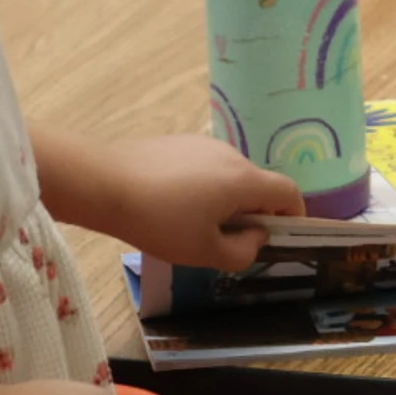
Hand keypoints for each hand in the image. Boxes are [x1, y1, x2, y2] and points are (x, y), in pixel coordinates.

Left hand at [91, 134, 305, 270]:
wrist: (102, 182)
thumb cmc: (159, 221)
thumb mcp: (204, 252)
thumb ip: (243, 252)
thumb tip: (258, 237)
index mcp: (244, 180)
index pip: (290, 192)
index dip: (293, 217)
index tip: (277, 238)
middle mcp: (230, 155)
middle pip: (258, 185)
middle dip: (252, 214)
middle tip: (225, 241)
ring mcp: (203, 144)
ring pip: (229, 176)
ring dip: (225, 201)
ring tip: (192, 226)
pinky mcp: (178, 142)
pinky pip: (204, 168)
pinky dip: (202, 188)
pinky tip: (170, 206)